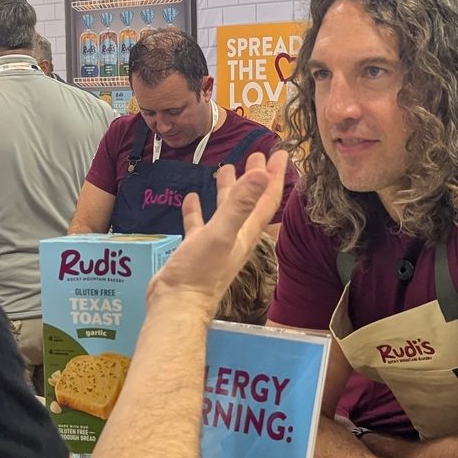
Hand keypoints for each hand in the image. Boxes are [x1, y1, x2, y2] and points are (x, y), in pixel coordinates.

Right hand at [148, 150, 289, 317]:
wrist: (177, 305)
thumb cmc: (200, 272)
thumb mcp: (221, 233)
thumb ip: (240, 204)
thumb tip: (262, 173)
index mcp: (246, 233)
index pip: (266, 200)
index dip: (275, 176)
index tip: (280, 153)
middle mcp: (235, 237)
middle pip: (249, 202)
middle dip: (254, 178)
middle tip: (255, 155)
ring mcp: (216, 244)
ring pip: (225, 211)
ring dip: (228, 190)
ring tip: (225, 167)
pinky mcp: (196, 250)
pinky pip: (199, 224)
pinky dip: (197, 209)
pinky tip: (192, 197)